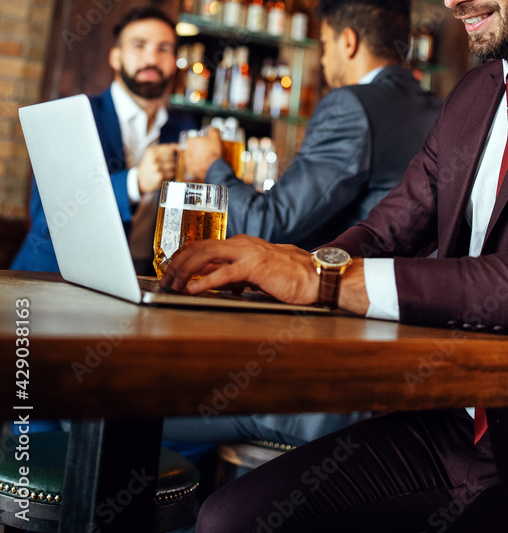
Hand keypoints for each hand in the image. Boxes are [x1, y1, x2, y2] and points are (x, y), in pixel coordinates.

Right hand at [137, 143, 176, 193]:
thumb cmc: (149, 165)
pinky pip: (172, 174)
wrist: (140, 180)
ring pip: (173, 166)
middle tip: (164, 165)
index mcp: (151, 151)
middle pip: (172, 157)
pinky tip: (163, 176)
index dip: (171, 154)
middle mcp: (153, 158)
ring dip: (171, 169)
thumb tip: (178, 146)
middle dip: (171, 162)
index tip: (167, 157)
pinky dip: (169, 175)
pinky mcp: (159, 176)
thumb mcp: (154, 154)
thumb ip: (166, 148)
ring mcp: (156, 167)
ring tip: (163, 171)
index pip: (169, 149)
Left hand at [160, 234, 319, 303]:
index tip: (171, 270)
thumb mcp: (257, 273)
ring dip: (185, 270)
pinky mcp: (255, 267)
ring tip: (173, 284)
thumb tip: (217, 282)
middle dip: (178, 262)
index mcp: (242, 244)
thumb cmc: (292, 276)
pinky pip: (224, 273)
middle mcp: (242, 243)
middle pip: (200, 246)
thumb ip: (237, 275)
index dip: (184, 257)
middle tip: (165, 279)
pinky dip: (204, 281)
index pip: (205, 245)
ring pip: (206, 254)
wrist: (317, 275)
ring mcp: (248, 253)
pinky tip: (192, 289)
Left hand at [183, 129, 222, 180]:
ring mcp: (188, 162)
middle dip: (198, 149)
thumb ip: (212, 131)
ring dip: (197, 158)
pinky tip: (204, 166)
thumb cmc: (214, 152)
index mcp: (191, 142)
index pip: (193, 139)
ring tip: (206, 159)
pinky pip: (193, 167)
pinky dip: (198, 166)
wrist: (215, 168)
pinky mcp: (190, 170)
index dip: (200, 141)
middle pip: (192, 149)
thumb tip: (212, 129)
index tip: (205, 143)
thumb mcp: (216, 137)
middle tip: (206, 151)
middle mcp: (187, 151)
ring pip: (192, 158)